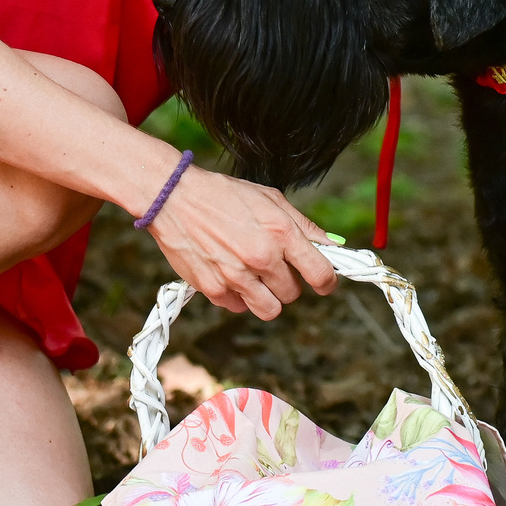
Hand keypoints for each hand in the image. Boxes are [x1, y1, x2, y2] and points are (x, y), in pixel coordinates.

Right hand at [143, 165, 338, 317]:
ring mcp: (236, 276)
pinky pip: (239, 307)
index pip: (320, 274)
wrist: (174, 197)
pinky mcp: (213, 289)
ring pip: (270, 310)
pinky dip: (239, 297)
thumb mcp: (270, 199)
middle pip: (293, 294)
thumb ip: (304, 226)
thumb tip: (331, 245)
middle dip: (288, 283)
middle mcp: (261, 257)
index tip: (323, 282)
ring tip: (256, 278)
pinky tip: (231, 275)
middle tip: (275, 267)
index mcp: (281, 233)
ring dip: (267, 297)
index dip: (327, 282)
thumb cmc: (224, 194)